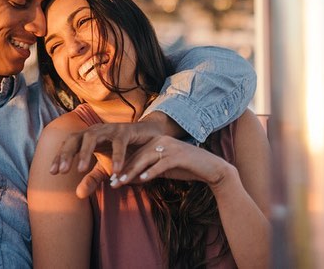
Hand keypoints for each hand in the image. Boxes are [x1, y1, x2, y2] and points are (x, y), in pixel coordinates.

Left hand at [49, 121, 168, 197]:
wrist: (146, 138)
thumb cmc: (122, 152)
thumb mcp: (105, 168)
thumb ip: (92, 179)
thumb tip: (78, 195)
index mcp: (87, 137)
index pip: (69, 144)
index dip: (60, 157)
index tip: (52, 172)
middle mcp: (95, 130)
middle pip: (76, 138)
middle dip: (68, 153)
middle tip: (63, 171)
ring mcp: (110, 129)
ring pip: (93, 137)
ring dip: (85, 153)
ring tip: (80, 170)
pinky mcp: (126, 131)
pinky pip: (119, 143)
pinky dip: (117, 157)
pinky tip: (116, 171)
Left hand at [109, 135, 233, 191]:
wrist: (211, 169)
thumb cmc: (186, 169)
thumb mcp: (164, 169)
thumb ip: (149, 170)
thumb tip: (132, 179)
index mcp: (156, 141)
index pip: (135, 155)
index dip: (123, 168)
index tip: (111, 180)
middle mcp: (161, 140)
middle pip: (138, 157)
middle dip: (123, 171)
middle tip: (112, 183)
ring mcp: (170, 146)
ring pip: (146, 159)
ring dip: (132, 172)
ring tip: (121, 182)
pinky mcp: (178, 155)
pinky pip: (161, 164)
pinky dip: (151, 172)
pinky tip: (142, 180)